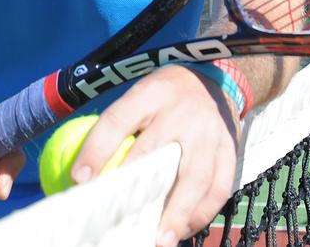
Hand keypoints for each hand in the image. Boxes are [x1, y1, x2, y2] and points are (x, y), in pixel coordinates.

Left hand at [70, 65, 240, 246]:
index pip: (118, 119)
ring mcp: (209, 131)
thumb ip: (119, 125)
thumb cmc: (166, 95)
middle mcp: (180, 111)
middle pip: (154, 153)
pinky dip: (202, 213)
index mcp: (151, 93)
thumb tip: (85, 171)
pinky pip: (218, 186)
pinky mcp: (229, 149)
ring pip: (193, 177)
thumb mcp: (141, 93)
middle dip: (133, 190)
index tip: (80, 179)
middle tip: (115, 220)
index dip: (97, 148)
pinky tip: (184, 228)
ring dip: (176, 212)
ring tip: (159, 240)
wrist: (215, 79)